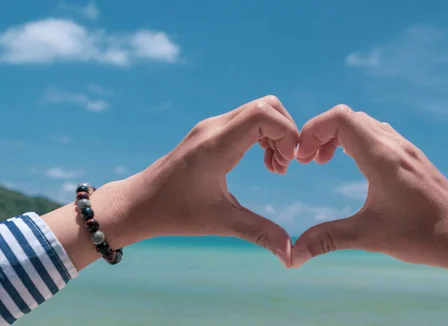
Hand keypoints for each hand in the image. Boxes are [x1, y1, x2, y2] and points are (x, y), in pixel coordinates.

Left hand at [46, 96, 297, 268]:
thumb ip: (259, 233)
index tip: (288, 163)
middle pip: (267, 105)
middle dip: (286, 132)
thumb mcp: (220, 222)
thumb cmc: (175, 212)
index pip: (263, 113)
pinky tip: (264, 162)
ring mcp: (212, 126)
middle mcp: (214, 127)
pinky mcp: (211, 131)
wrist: (139, 203)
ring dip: (277, 134)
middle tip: (284, 165)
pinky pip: (249, 119)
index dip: (286, 133)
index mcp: (216, 145)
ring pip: (260, 109)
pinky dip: (265, 135)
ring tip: (276, 167)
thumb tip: (290, 256)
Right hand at [291, 105, 447, 280]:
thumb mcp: (369, 237)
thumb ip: (328, 239)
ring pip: (365, 124)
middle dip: (321, 133)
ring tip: (324, 162)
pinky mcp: (414, 159)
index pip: (340, 118)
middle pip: (349, 117)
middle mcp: (394, 145)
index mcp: (381, 156)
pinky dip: (357, 141)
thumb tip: (293, 256)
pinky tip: (354, 167)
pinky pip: (379, 134)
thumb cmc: (423, 235)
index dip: (313, 130)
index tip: (302, 158)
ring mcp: (406, 149)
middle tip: (309, 161)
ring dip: (339, 136)